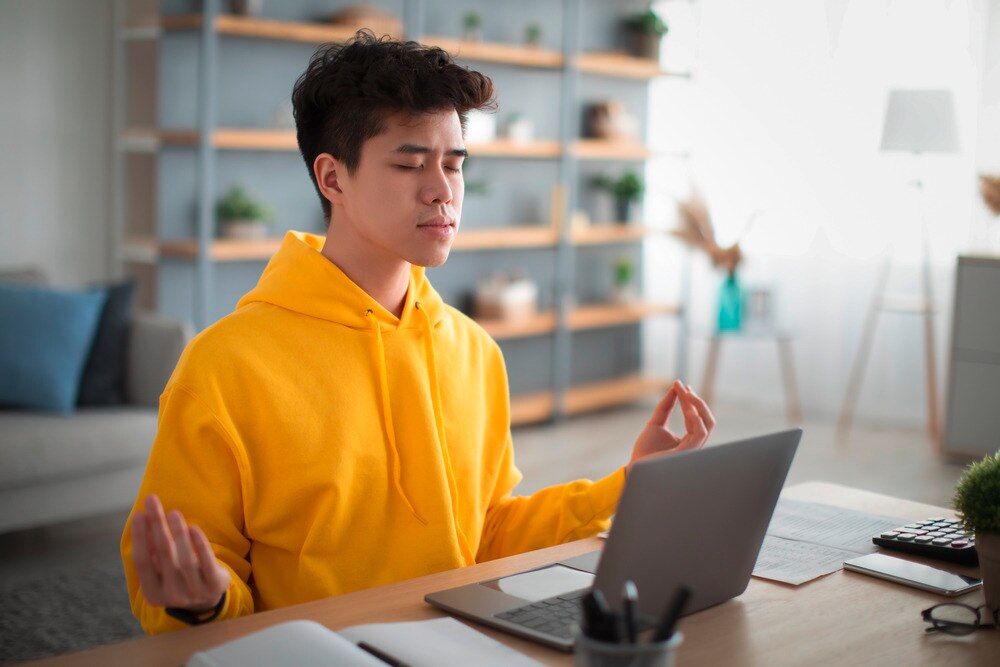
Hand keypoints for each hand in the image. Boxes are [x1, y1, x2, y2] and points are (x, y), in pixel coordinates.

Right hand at [131, 494, 229, 611]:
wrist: (207, 600)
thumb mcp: (162, 570)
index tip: (139, 514)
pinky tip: (193, 528)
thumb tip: (143, 519)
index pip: (142, 562)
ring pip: (185, 560)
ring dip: (178, 533)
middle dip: (156, 525)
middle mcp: (172, 596)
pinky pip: (207, 562)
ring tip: (173, 513)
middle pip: (163, 555)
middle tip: (152, 501)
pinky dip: (200, 544)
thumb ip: (152, 551)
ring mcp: (194, 593)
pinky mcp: (214, 586)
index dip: (140, 538)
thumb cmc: (178, 578)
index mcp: (153, 594)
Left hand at [628, 380, 715, 470]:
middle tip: (684, 387)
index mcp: (688, 438)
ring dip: (698, 406)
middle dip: (697, 401)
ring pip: (708, 424)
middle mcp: (694, 443)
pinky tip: (688, 409)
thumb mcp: (656, 423)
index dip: (689, 399)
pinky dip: (697, 420)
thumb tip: (674, 389)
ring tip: (686, 393)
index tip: (679, 384)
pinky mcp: (688, 453)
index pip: (695, 416)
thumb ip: (665, 407)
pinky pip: (701, 434)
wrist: (636, 467)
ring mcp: (693, 449)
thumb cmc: (646, 450)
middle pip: (706, 419)